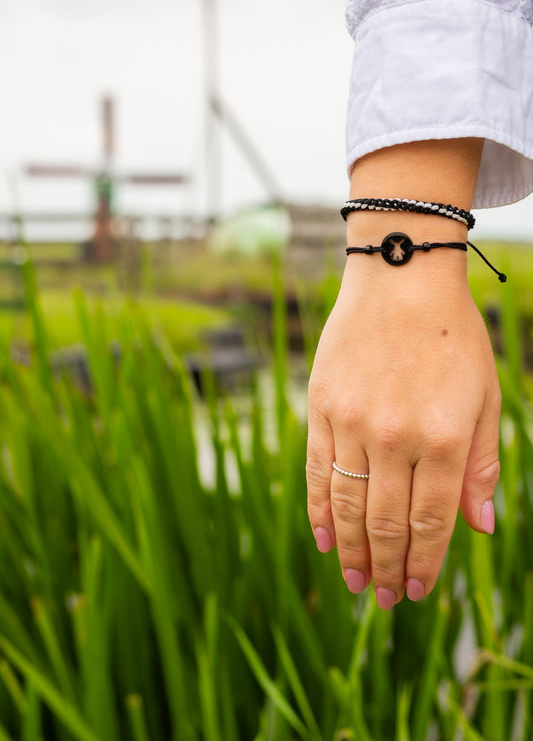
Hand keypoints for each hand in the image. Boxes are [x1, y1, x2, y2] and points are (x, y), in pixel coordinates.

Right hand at [306, 216, 500, 607]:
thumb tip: (481, 528)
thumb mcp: (484, 396)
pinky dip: (319, 509)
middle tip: (382, 598)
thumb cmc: (452, 337)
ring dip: (349, 549)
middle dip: (385, 567)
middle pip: (386, 522)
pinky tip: (321, 537)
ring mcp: (353, 422)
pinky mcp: (322, 407)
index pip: (430, 519)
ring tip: (352, 581)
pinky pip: (318, 470)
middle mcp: (395, 436)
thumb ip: (481, 465)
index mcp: (443, 437)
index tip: (417, 590)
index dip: (425, 561)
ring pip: (348, 504)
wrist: (400, 278)